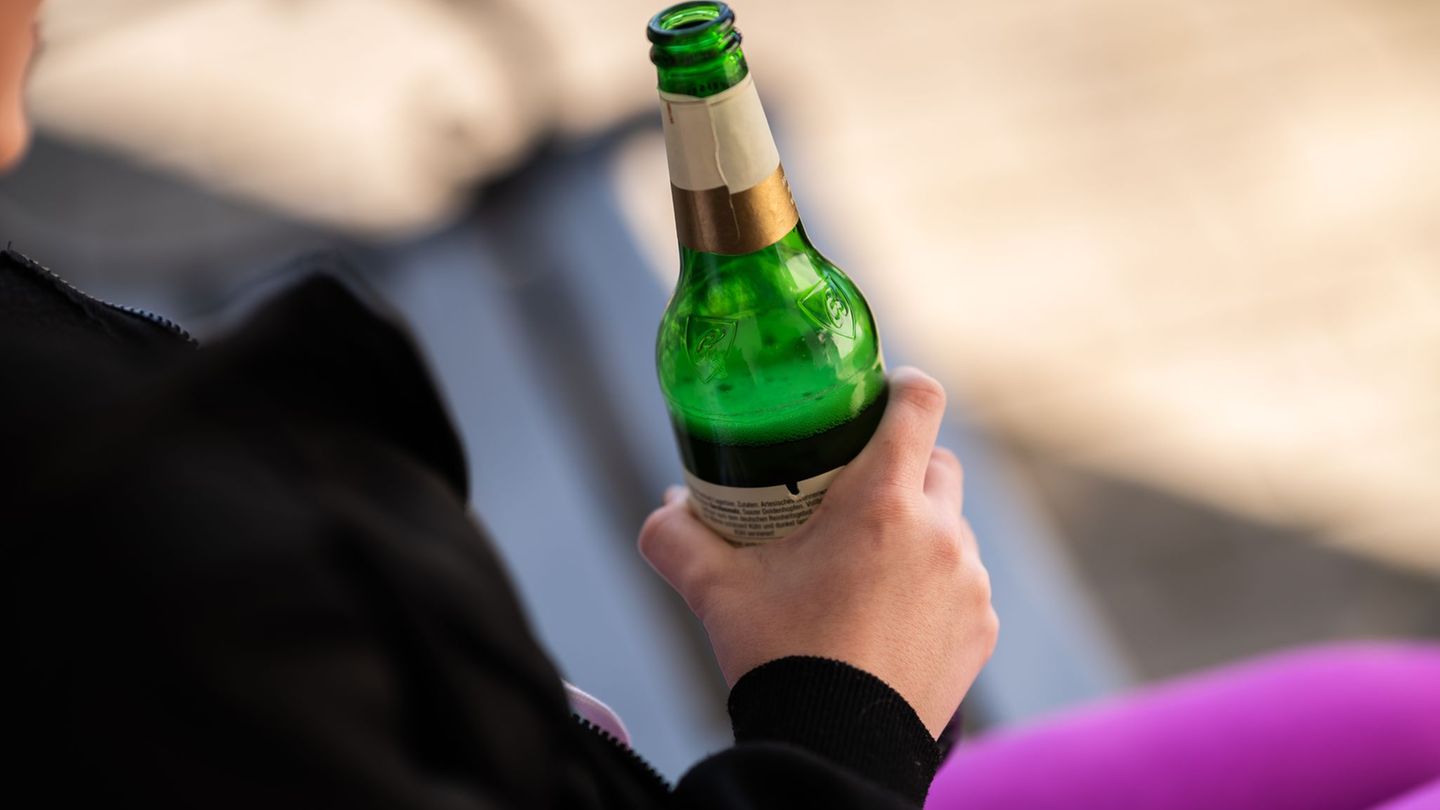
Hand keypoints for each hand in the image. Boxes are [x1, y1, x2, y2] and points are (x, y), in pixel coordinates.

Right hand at [638, 367, 997, 737]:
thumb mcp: (714, 589)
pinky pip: (964, 584)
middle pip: (938, 461)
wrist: (833, 748)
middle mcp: (940, 532)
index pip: (918, 402)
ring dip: (920, 529)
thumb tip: (666, 506)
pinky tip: (892, 614)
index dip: (901, 386)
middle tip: (856, 490)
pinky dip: (935, 586)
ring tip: (869, 564)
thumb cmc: (777, 656)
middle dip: (903, 464)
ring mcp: (969, 582)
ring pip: (952, 526)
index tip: (880, 392)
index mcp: (882, 502)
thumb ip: (676, 536)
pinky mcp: (982, 628)